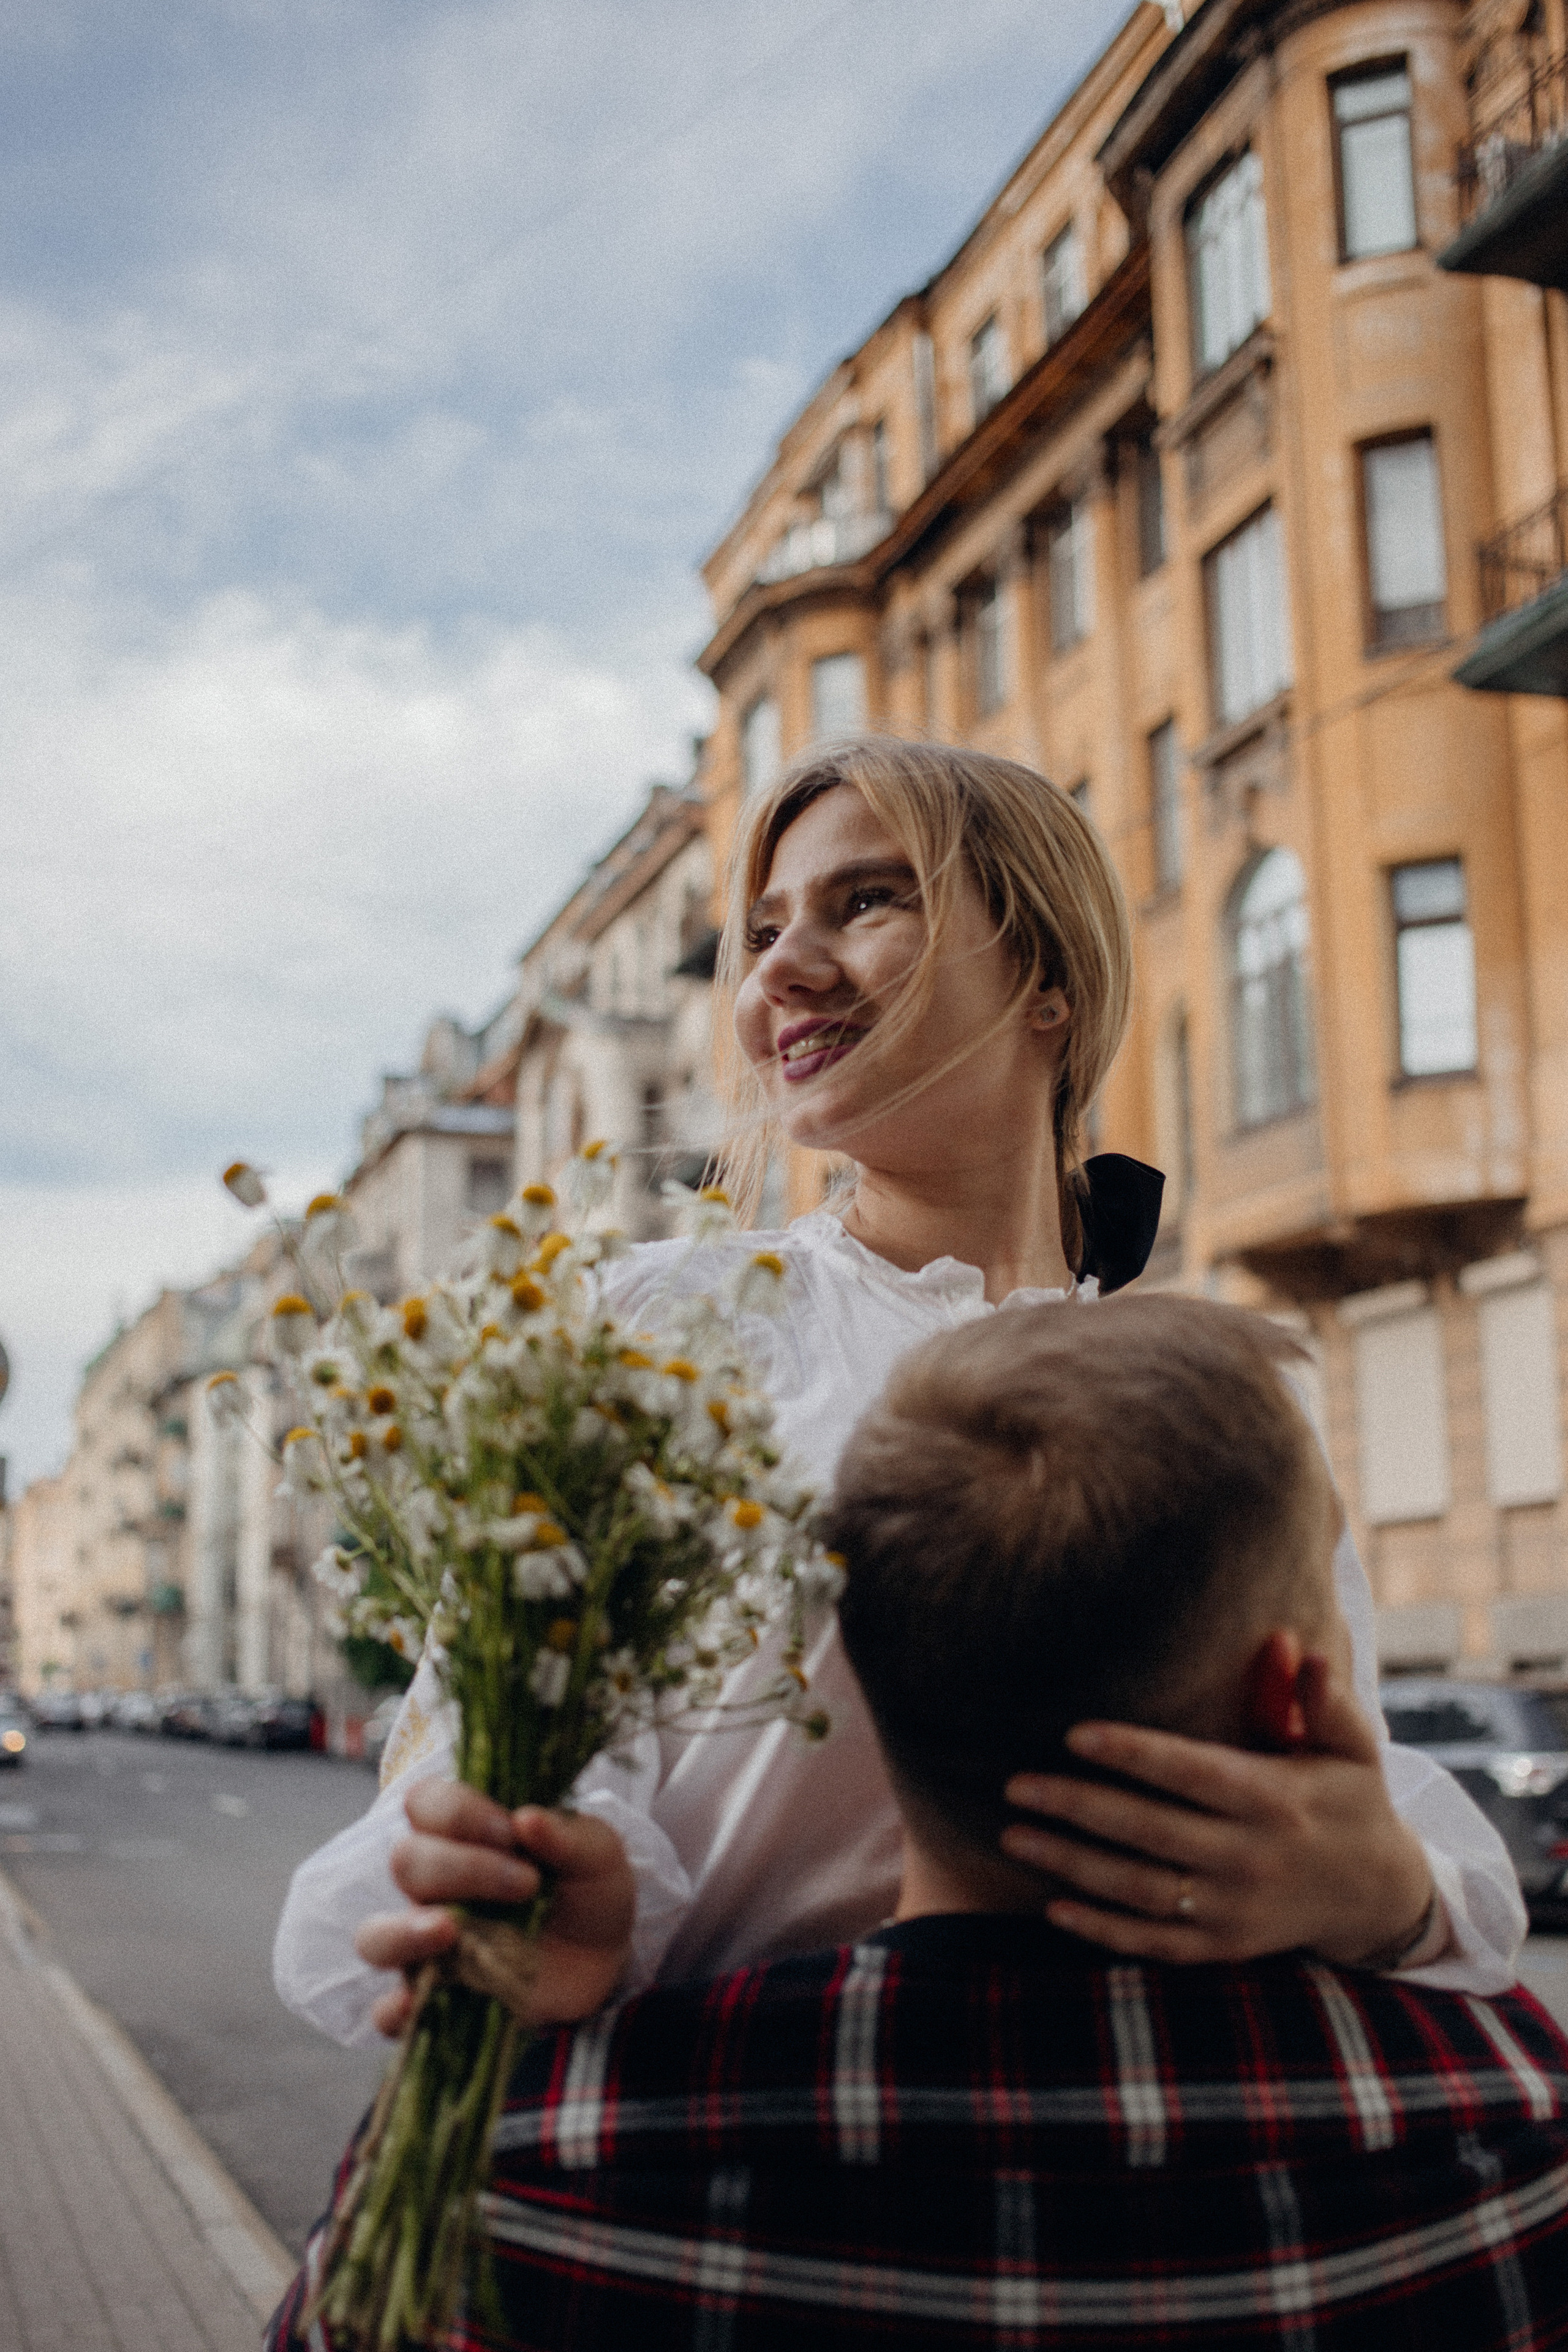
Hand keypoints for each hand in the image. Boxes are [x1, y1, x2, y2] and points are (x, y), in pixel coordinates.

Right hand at [355, 1781, 635, 2036]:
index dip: (458, 1812)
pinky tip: (412, 2005)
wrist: (606, 1957)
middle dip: (460, 1867)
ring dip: (403, 1930)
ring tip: (448, 1931)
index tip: (510, 1832)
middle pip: (406, 1861)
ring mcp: (430, 1944)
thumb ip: (567, 1835)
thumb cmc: (590, 1888)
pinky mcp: (437, 1996)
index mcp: (467, 1834)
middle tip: (526, 1883)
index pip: (426, 1803)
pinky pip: (388, 2012)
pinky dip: (392, 2012)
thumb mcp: (597, 1854)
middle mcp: (436, 1885)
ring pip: (375, 1935)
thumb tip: (527, 1819)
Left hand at [1000, 1658, 1437, 1969]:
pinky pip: (1154, 1943)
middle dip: (1078, 1807)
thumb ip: (1323, 1700)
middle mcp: (1250, 1858)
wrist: (1378, 1896)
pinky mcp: (1224, 1947)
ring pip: (1140, 1890)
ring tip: (1015, 1835)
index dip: (1133, 1754)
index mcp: (1274, 1800)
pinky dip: (1103, 1931)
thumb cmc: (1353, 1800)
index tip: (1074, 1734)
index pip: (1191, 1773)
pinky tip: (1054, 1907)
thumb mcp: (1354, 1747)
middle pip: (1150, 1832)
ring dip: (1072, 1865)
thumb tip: (1293, 1644)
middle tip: (1015, 1785)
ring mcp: (1233, 1910)